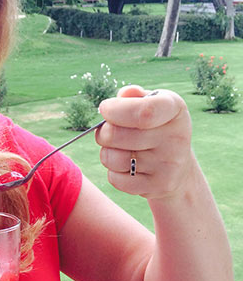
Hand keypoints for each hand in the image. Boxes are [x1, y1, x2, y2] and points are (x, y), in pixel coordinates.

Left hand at [97, 85, 194, 199]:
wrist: (177, 167)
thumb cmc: (155, 128)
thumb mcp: (150, 105)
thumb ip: (134, 97)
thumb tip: (125, 94)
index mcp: (174, 109)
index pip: (143, 112)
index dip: (115, 111)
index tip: (105, 109)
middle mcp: (177, 137)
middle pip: (116, 135)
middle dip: (103, 133)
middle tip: (108, 132)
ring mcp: (169, 164)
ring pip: (112, 158)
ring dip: (107, 153)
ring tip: (120, 149)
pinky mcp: (159, 186)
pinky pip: (115, 179)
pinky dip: (114, 173)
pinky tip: (127, 167)